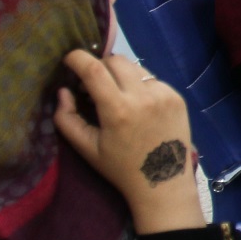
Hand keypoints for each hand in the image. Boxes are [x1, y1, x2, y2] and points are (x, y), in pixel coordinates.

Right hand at [53, 50, 205, 234]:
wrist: (164, 181)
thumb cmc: (120, 167)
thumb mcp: (86, 147)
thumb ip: (66, 118)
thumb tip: (63, 91)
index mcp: (119, 109)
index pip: (95, 69)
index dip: (78, 58)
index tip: (69, 59)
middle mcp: (144, 96)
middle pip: (116, 61)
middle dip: (99, 66)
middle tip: (92, 85)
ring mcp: (164, 94)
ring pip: (135, 67)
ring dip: (120, 75)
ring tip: (115, 96)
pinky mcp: (177, 96)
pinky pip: (152, 79)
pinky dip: (139, 85)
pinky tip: (137, 105)